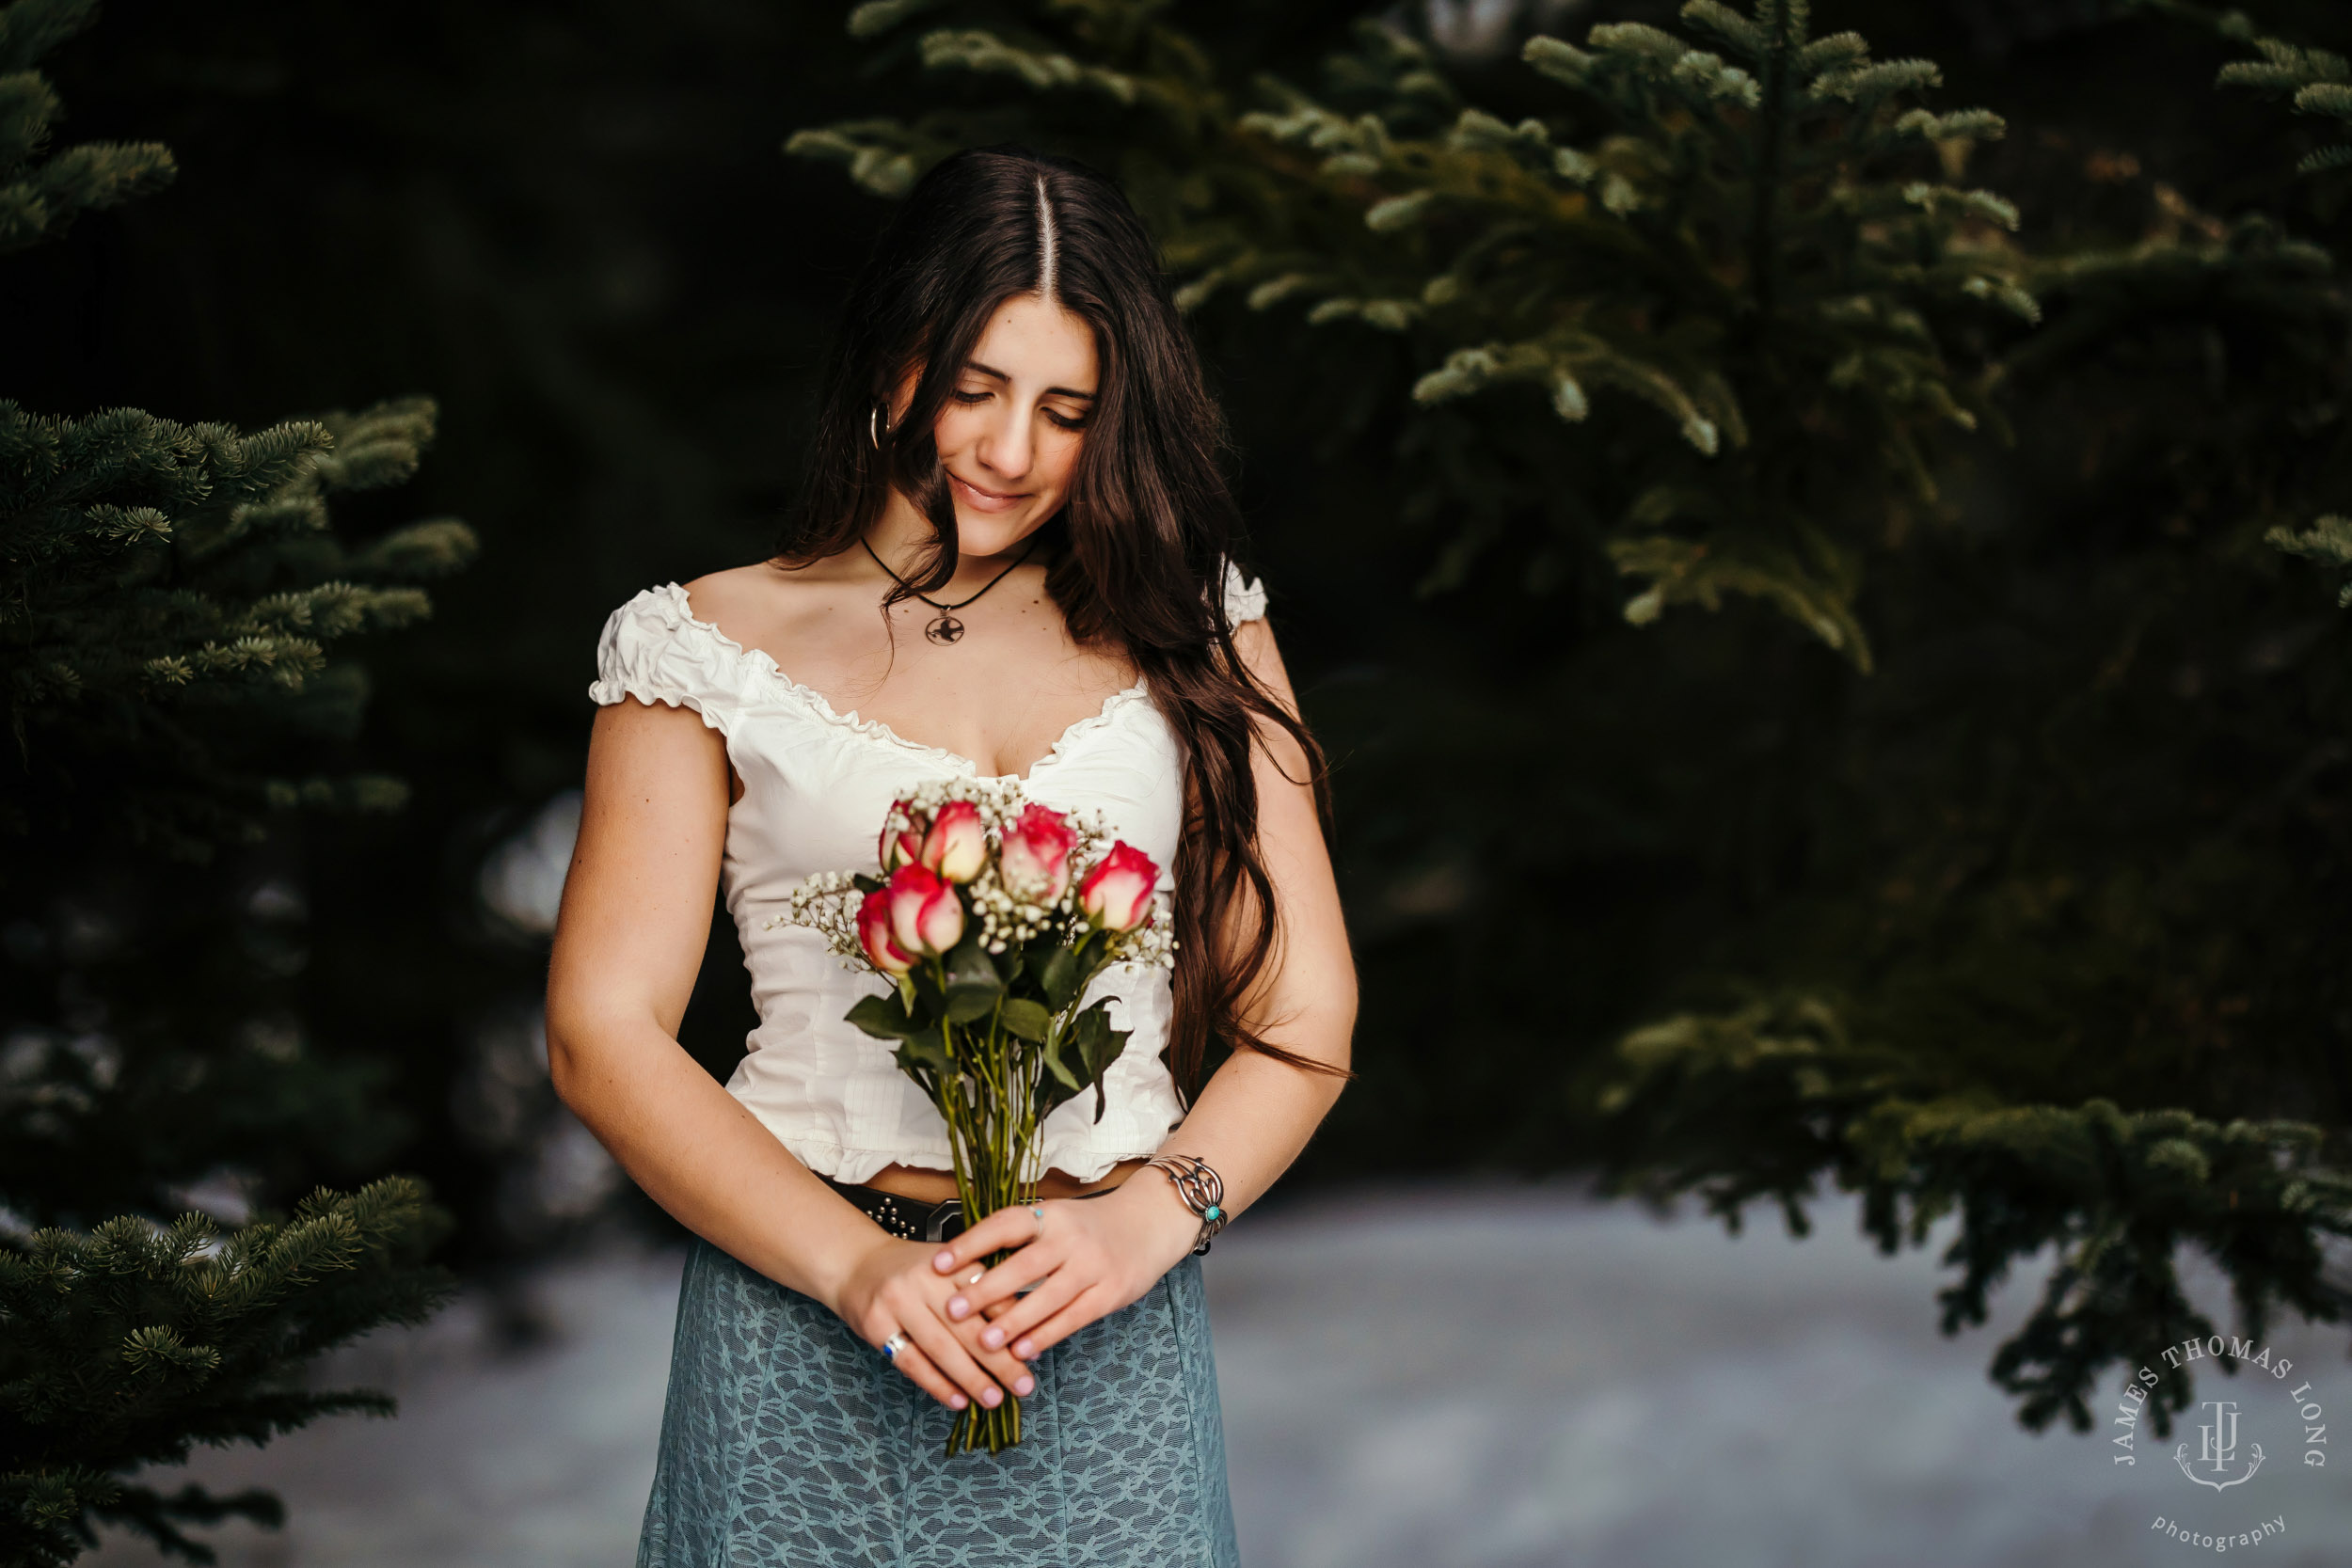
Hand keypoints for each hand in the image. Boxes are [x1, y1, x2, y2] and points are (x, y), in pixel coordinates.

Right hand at [831, 1234, 1038, 1411]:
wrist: (855, 1264)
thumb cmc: (914, 1272)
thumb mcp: (950, 1270)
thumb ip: (983, 1297)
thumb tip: (1025, 1340)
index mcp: (951, 1263)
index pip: (988, 1297)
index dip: (1014, 1327)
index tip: (1033, 1355)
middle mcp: (925, 1279)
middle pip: (968, 1326)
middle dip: (999, 1360)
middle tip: (1023, 1386)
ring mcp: (898, 1302)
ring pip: (941, 1347)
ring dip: (970, 1378)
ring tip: (994, 1399)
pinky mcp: (876, 1326)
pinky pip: (911, 1362)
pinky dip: (937, 1384)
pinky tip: (957, 1400)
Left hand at [926, 1176, 1202, 1361]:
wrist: (1149, 1224)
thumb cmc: (1088, 1227)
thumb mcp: (1055, 1220)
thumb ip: (1020, 1241)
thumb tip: (965, 1269)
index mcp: (1049, 1215)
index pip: (1004, 1225)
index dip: (970, 1243)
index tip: (936, 1263)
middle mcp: (1070, 1237)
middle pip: (1023, 1265)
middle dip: (985, 1290)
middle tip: (951, 1311)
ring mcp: (1093, 1265)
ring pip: (1047, 1297)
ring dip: (1013, 1322)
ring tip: (982, 1343)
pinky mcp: (1110, 1292)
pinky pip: (1072, 1318)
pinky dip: (1046, 1335)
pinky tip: (1022, 1351)